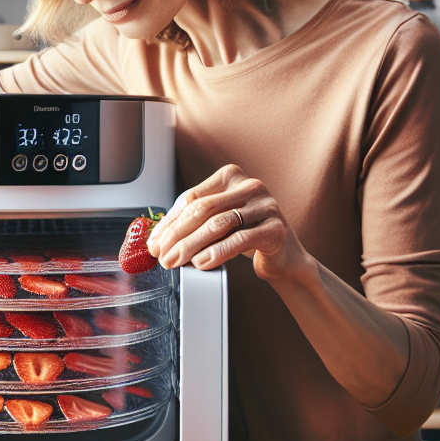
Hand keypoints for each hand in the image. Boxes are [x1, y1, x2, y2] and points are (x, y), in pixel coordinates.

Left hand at [147, 164, 309, 282]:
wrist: (285, 256)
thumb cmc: (248, 236)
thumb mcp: (220, 222)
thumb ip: (195, 222)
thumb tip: (158, 238)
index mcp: (231, 177)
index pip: (192, 198)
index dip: (169, 222)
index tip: (155, 242)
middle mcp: (250, 186)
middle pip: (202, 210)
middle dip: (176, 235)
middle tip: (162, 256)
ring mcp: (265, 206)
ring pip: (218, 224)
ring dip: (191, 246)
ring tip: (176, 262)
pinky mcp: (275, 229)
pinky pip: (239, 240)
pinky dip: (216, 253)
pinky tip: (201, 263)